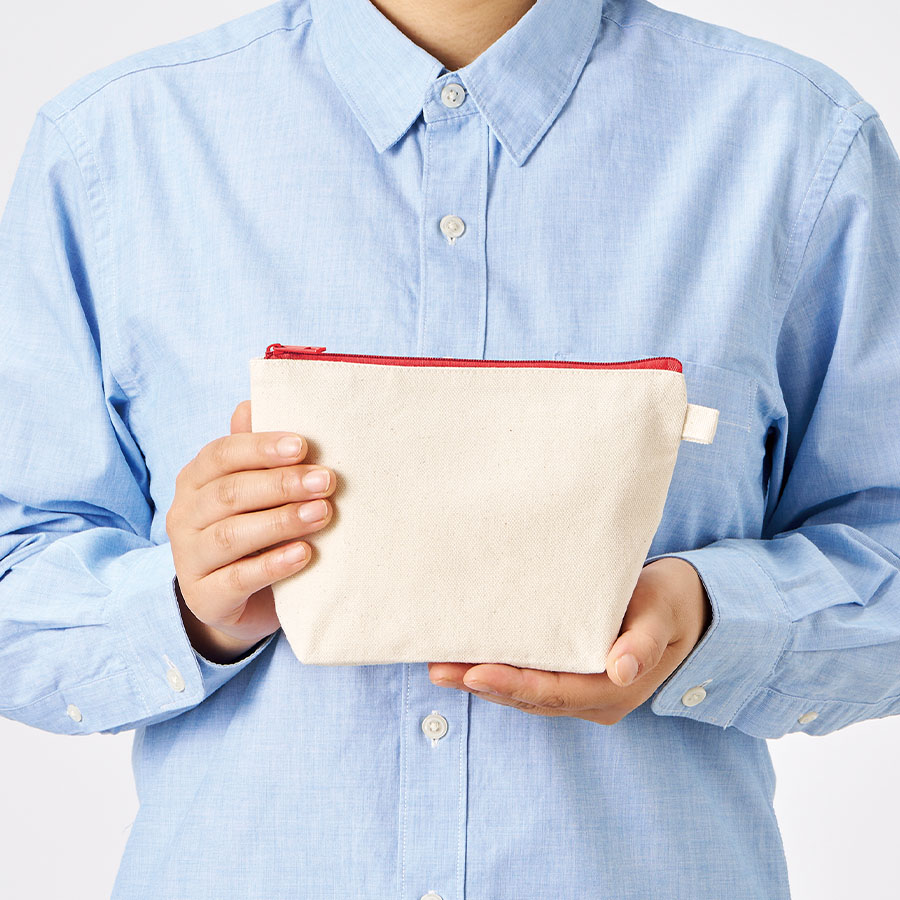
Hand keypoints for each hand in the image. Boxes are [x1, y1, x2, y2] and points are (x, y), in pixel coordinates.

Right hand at [166, 400, 335, 663]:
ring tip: (323, 513)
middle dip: (281, 484)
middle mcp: (184, 516)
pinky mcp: (205, 598)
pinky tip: (304, 554)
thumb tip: (251, 403)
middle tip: (326, 481)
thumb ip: (253, 452)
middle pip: (229, 493)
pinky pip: (238, 579)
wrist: (242, 603)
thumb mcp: (255, 492)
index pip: (221, 455)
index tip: (304, 445)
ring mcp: (190, 559)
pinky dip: (273, 564)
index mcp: (195, 480)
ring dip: (281, 521)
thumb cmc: (255, 533)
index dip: (261, 447)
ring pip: (231, 535)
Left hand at [428, 557, 711, 724]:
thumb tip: (621, 671)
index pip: (555, 692)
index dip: (513, 685)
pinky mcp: (574, 677)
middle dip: (482, 685)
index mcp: (616, 689)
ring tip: (439, 666)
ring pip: (525, 693)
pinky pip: (531, 681)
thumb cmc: (672, 602)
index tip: (475, 673)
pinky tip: (469, 661)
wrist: (687, 607)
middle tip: (437, 668)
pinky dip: (499, 673)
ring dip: (482, 682)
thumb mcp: (662, 613)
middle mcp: (595, 699)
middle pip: (530, 697)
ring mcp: (583, 693)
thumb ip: (642, 642)